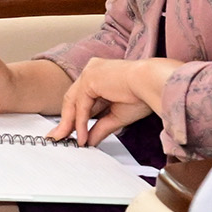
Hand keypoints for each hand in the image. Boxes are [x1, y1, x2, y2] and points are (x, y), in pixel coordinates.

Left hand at [55, 57, 170, 145]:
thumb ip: (100, 127)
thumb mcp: (116, 115)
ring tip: (67, 140)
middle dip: (66, 121)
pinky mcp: (89, 78)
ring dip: (70, 124)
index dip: (75, 116)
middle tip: (58, 137)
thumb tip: (89, 141)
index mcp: (99, 74)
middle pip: (73, 99)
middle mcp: (92, 70)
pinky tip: (82, 136)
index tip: (69, 132)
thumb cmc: (143, 94)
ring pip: (74, 102)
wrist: (153, 83)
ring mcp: (89, 72)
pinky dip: (80, 122)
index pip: (81, 97)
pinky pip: (81, 105)